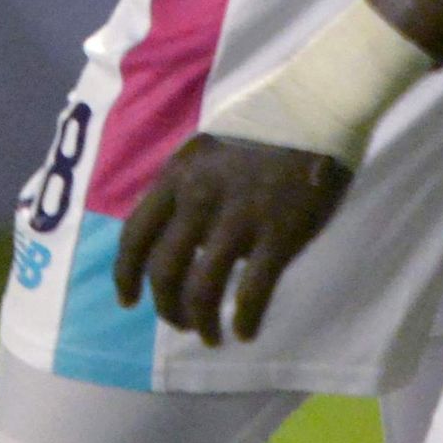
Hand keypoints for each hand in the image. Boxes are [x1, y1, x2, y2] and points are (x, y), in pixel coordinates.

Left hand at [110, 133, 351, 346]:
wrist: (317, 106)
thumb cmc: (263, 124)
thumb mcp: (207, 148)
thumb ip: (188, 186)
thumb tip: (179, 232)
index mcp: (178, 174)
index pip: (135, 233)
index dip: (125, 274)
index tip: (128, 301)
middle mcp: (199, 198)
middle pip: (164, 271)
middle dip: (167, 308)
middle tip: (180, 324)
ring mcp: (239, 217)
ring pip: (202, 289)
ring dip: (202, 322)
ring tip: (212, 336)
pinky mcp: (278, 234)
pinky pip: (253, 292)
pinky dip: (246, 320)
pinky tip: (246, 331)